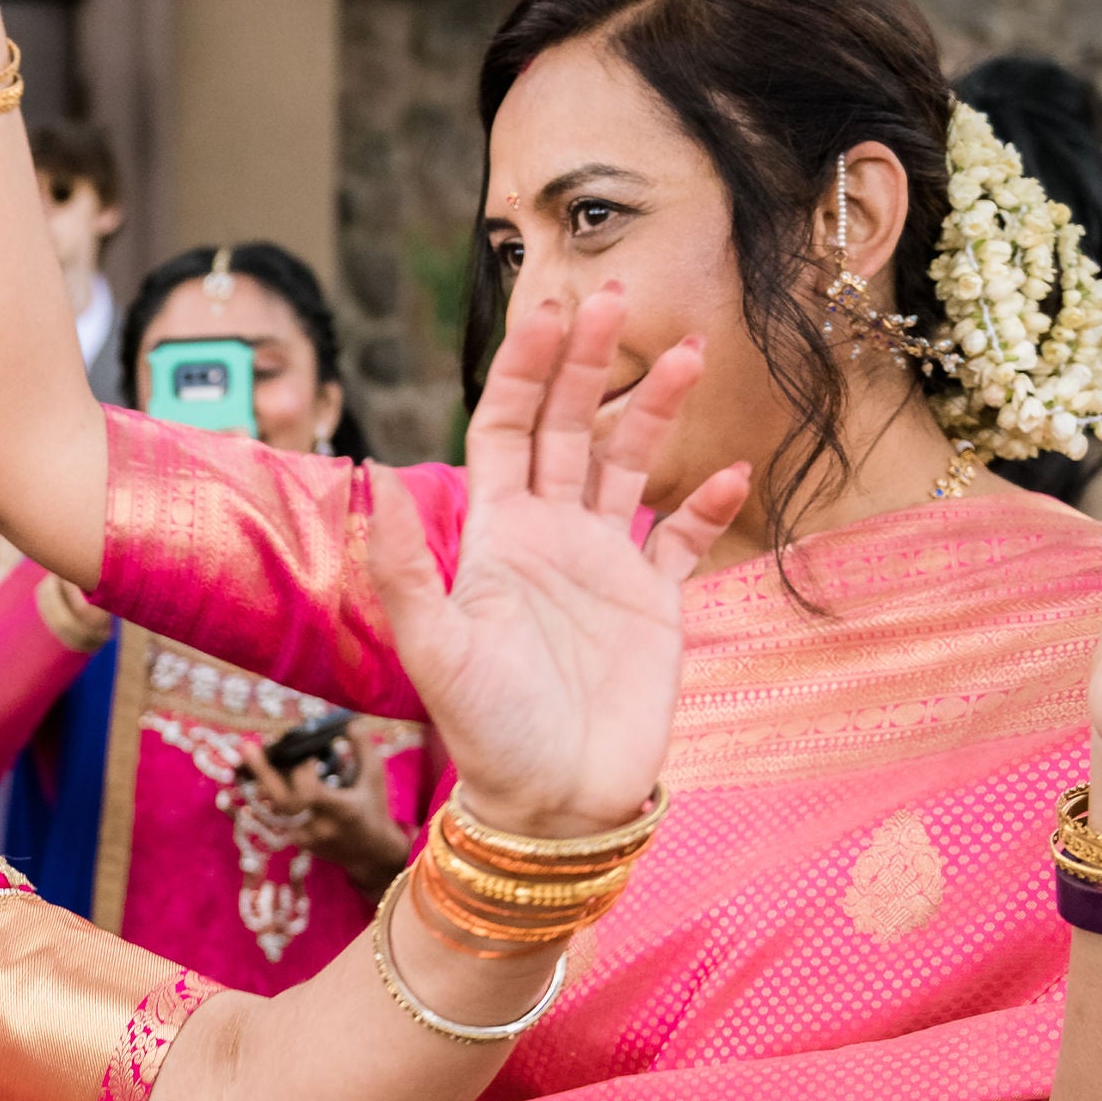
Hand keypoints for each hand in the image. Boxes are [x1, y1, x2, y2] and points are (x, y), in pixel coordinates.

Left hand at [239, 741, 411, 898]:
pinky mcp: (294, 841)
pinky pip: (271, 820)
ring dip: (258, 784)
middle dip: (262, 772)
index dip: (303, 771)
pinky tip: (248, 784)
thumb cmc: (373, 808)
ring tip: (246, 759)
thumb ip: (363, 748)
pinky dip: (261, 800)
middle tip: (247, 746)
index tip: (308, 756)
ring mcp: (304, 837)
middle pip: (282, 801)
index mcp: (340, 810)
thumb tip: (350, 721)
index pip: (310, 792)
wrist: (370, 852)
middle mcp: (318, 826)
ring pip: (271, 811)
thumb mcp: (374, 777)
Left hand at [362, 286, 749, 836]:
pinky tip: (730, 471)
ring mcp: (604, 567)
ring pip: (631, 466)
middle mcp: (549, 539)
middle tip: (616, 295)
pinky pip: (683, 539)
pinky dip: (707, 504)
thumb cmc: (488, 732)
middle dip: (590, 363)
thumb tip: (371, 480)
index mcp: (495, 538)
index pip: (507, 430)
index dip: (525, 371)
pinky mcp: (654, 605)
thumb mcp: (435, 648)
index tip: (547, 312)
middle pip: (570, 428)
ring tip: (689, 353)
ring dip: (656, 411)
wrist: (553, 804)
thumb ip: (406, 567)